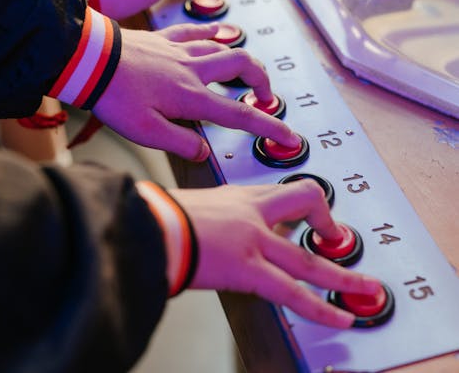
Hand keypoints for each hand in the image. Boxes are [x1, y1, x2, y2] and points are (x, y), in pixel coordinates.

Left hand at [93, 23, 299, 159]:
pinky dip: (212, 33)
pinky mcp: (165, 38)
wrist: (90, 60)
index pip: (240, 114)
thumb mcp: (145, 132)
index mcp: (191, 97)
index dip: (269, 127)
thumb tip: (202, 151)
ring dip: (242, 58)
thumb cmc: (113, 96)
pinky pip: (196, 31)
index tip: (289, 137)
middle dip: (262, 80)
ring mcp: (180, 50)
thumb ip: (179, 142)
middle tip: (266, 97)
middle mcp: (193, 70)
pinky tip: (218, 33)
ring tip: (248, 71)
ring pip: (223, 46)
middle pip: (242, 66)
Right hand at [173, 180, 380, 327]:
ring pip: (309, 259)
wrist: (146, 226)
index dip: (302, 205)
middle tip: (340, 239)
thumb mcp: (195, 205)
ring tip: (367, 288)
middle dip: (330, 224)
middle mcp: (252, 211)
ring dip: (343, 276)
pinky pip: (293, 292)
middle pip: (306, 203)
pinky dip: (322, 308)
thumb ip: (216, 217)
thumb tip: (212, 231)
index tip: (307, 220)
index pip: (283, 193)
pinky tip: (341, 318)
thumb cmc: (159, 217)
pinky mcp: (248, 268)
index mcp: (238, 196)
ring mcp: (254, 240)